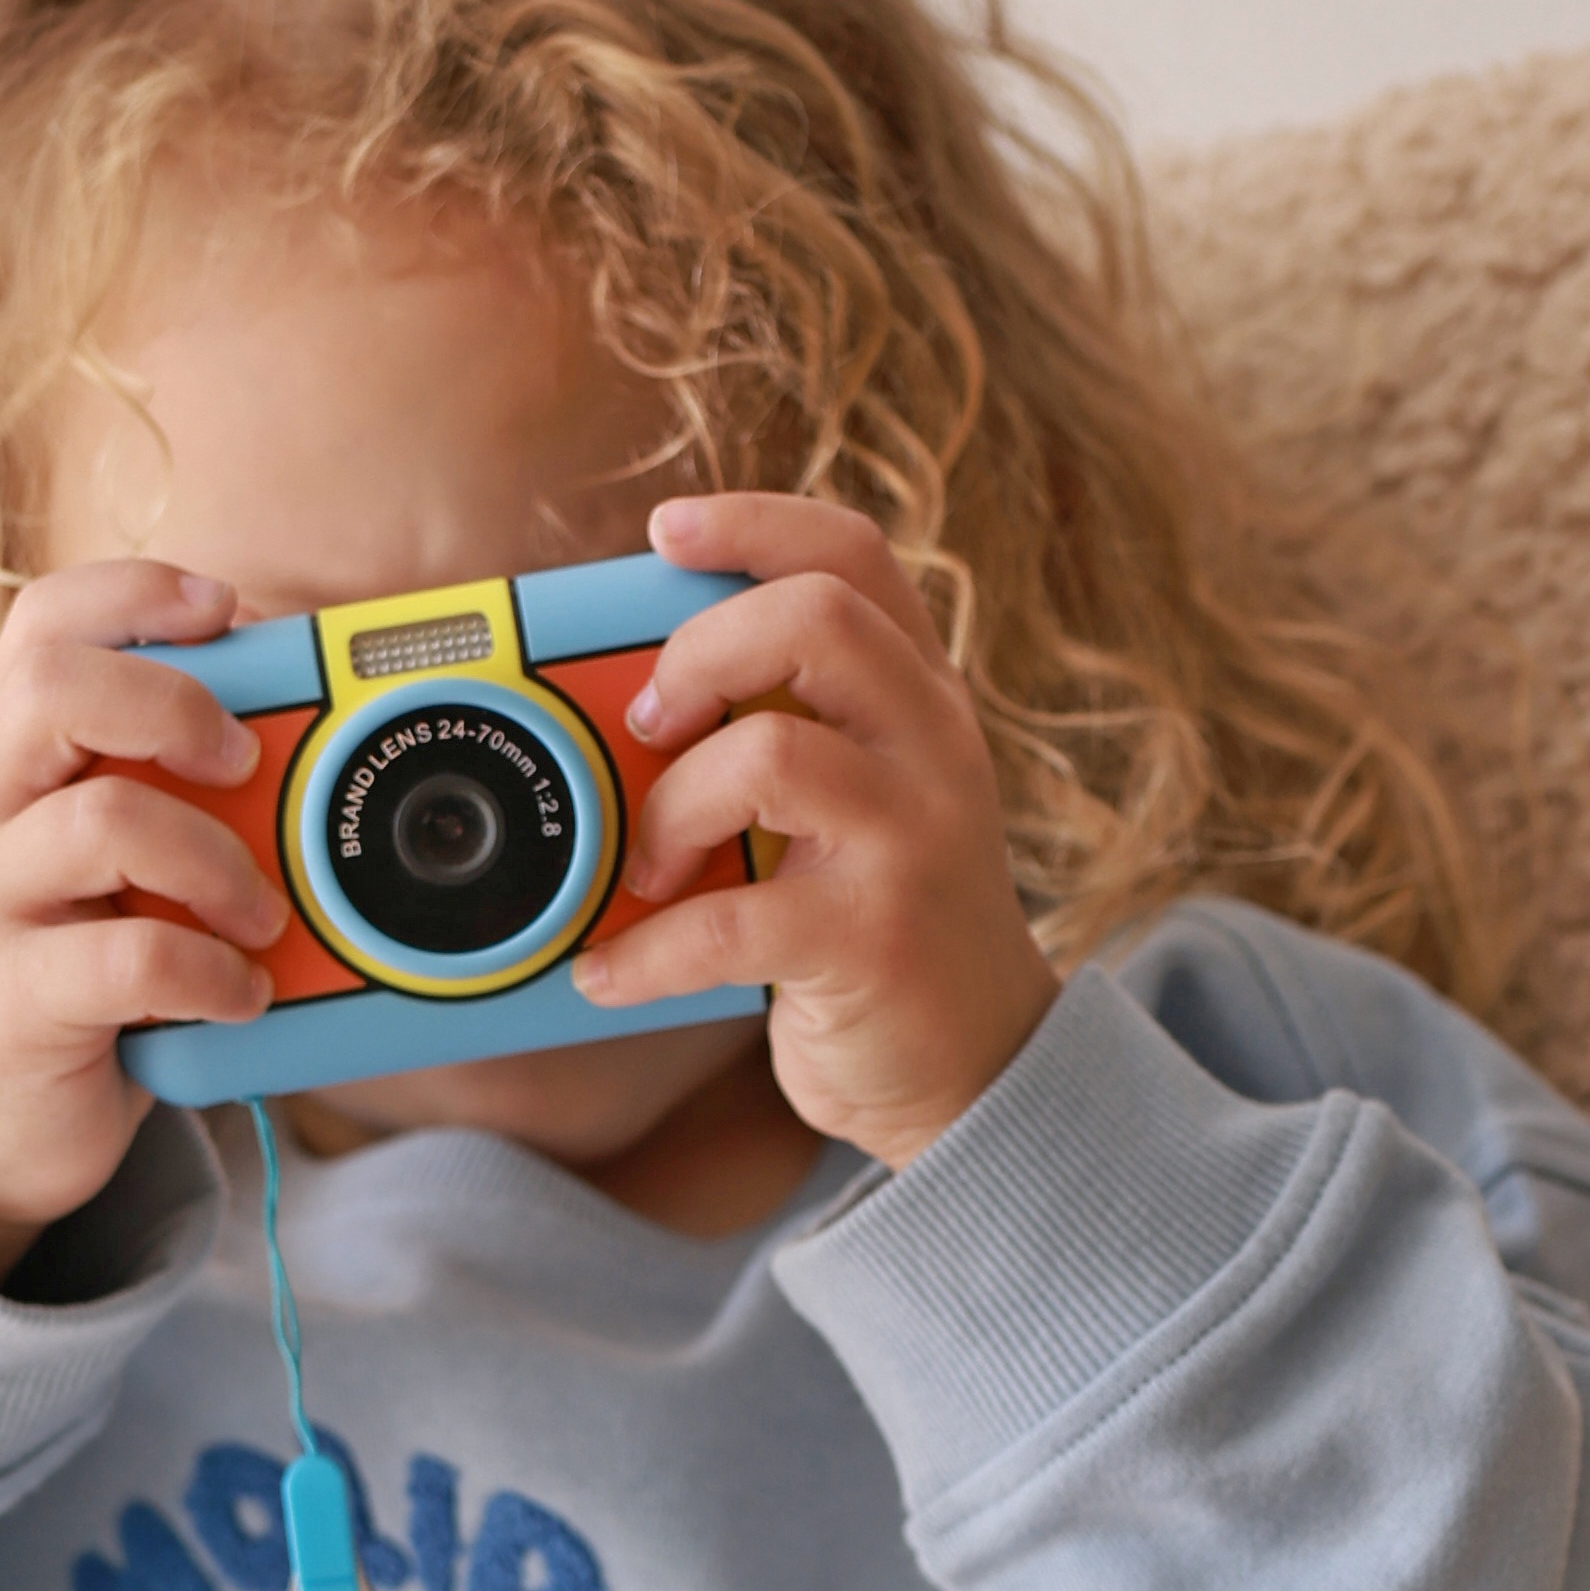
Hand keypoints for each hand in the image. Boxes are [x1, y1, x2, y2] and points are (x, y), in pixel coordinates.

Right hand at [0, 560, 278, 1277]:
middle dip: (171, 703)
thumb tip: (311, 725)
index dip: (135, 593)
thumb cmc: (78, 967)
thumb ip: (170, 789)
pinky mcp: (13, 1001)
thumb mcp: (110, 863)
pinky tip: (241, 994)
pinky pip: (128, 959)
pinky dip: (210, 972)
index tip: (226, 610)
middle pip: (47, 685)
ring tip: (263, 914)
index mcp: (4, 758)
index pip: (41, 624)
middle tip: (242, 763)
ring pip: (102, 822)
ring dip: (217, 860)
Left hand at [578, 493, 1057, 1165]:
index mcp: (920, 697)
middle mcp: (930, 748)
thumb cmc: (886, 925)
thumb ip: (791, 731)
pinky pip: (729, 920)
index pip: (853, 557)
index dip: (755, 523)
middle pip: (816, 621)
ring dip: (669, 811)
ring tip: (648, 869)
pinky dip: (643, 953)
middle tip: (648, 728)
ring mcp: (912, 840)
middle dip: (698, 658)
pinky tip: (611, 971)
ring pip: (770, 756)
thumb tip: (627, 702)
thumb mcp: (863, 802)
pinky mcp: (872, 939)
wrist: (978, 1066)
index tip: (665, 532)